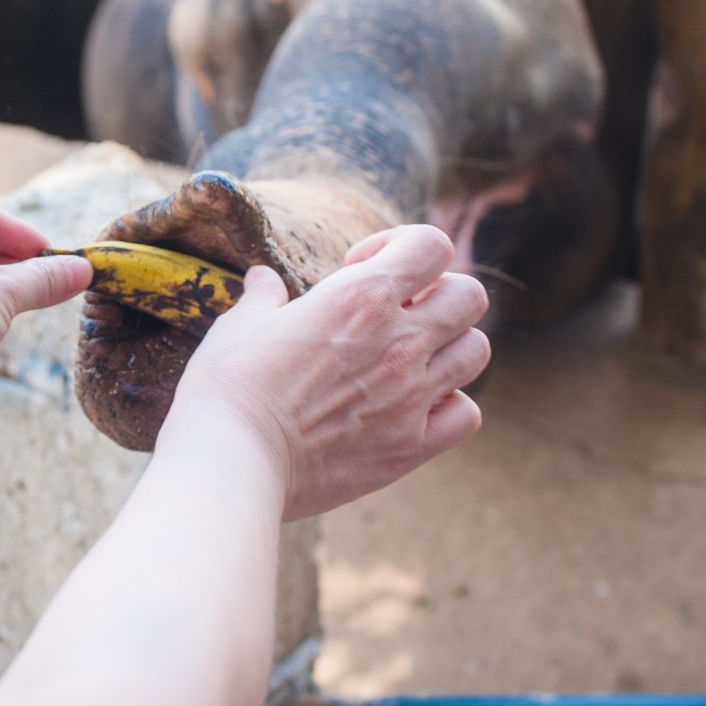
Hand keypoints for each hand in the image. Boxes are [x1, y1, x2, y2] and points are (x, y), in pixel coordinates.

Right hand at [163, 224, 488, 520]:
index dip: (402, 245)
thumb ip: (264, 297)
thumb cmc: (230, 384)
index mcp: (362, 296)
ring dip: (448, 346)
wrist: (235, 460)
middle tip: (392, 312)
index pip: (431, 245)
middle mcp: (401, 341)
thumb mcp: (240, 324)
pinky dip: (449, 406)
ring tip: (406, 357)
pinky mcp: (411, 446)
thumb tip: (263, 279)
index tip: (360, 266)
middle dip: (435, 294)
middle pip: (468, 295)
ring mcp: (413, 395)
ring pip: (476, 350)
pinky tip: (412, 406)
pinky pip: (466, 414)